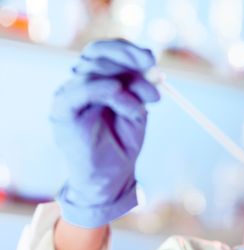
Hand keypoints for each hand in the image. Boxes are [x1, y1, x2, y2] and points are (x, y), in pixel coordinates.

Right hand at [50, 39, 159, 227]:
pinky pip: (80, 90)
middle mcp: (81, 84)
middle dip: (128, 58)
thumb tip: (152, 69)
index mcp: (98, 80)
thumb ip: (140, 89)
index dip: (128, 50)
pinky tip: (123, 98)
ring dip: (125, 83)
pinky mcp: (62, 111)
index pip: (107, 51)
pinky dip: (104, 88)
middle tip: (153, 70)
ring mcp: (70, 95)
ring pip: (93, 70)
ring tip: (142, 107)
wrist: (110, 177)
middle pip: (97, 53)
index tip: (151, 59)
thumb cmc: (122, 144)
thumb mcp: (138, 111)